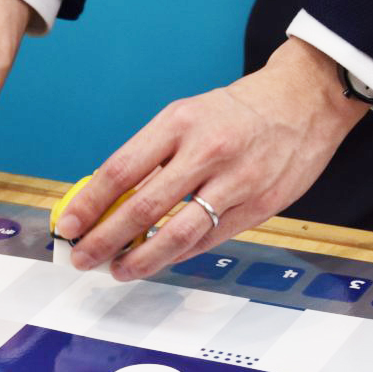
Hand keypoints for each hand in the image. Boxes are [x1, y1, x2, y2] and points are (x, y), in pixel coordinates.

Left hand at [56, 37, 368, 280]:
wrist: (304, 101)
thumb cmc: (235, 112)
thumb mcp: (186, 117)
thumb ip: (150, 156)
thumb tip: (105, 199)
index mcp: (178, 123)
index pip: (121, 170)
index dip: (89, 204)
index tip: (68, 226)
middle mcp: (206, 151)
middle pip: (143, 207)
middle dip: (106, 240)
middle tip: (83, 258)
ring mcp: (236, 181)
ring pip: (178, 234)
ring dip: (141, 259)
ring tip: (118, 269)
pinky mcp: (259, 206)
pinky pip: (209, 240)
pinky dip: (177, 255)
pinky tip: (158, 261)